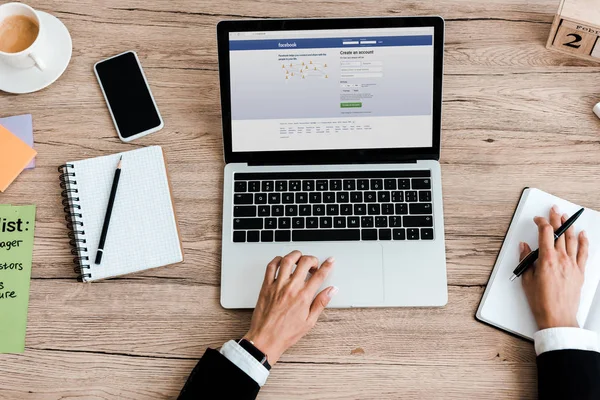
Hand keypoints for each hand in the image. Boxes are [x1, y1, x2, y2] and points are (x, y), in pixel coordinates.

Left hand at [244, 251, 337, 364]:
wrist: (265, 339)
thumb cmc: (285, 333)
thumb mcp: (309, 322)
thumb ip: (321, 303)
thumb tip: (331, 291)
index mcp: (303, 297)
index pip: (319, 275)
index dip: (327, 265)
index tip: (330, 261)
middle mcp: (291, 288)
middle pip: (305, 262)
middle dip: (313, 259)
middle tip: (314, 264)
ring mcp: (277, 285)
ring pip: (288, 260)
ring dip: (296, 255)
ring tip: (300, 258)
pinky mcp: (266, 286)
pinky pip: (271, 267)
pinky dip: (277, 260)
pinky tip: (282, 262)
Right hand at [520, 205, 588, 329]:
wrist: (557, 318)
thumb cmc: (541, 302)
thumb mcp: (527, 280)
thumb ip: (525, 260)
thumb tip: (524, 248)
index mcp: (547, 260)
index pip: (545, 233)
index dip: (541, 222)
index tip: (537, 219)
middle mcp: (562, 260)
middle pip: (560, 233)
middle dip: (556, 219)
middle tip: (554, 210)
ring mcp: (573, 265)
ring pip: (572, 240)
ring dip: (569, 226)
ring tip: (567, 218)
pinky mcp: (579, 272)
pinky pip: (584, 253)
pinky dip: (584, 242)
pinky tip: (583, 235)